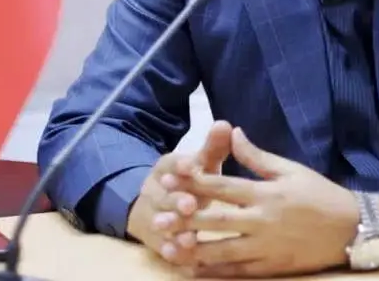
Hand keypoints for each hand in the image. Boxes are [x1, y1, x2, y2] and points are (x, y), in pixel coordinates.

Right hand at [126, 120, 232, 265]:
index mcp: (166, 168)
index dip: (181, 164)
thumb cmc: (189, 183)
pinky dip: (169, 250)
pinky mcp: (154, 238)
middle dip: (176, 200)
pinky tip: (179, 254)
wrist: (154, 205)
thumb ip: (212, 148)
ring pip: (160, 222)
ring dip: (173, 228)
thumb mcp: (200, 164)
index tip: (191, 165)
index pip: (172, 163)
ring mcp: (152, 215)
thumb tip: (225, 125)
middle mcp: (155, 190)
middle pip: (164, 195)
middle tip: (190, 204)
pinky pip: (160, 245)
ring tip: (187, 236)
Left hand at [178, 127, 367, 277]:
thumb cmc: (319, 194)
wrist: (351, 228)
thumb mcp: (290, 169)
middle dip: (186, 218)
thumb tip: (234, 132)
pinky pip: (238, 271)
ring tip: (170, 248)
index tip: (170, 179)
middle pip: (216, 219)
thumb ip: (257, 156)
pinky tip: (195, 270)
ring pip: (223, 249)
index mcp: (266, 192)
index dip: (194, 182)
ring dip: (194, 249)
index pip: (223, 186)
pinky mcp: (272, 266)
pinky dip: (215, 271)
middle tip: (159, 219)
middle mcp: (263, 219)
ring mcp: (267, 246)